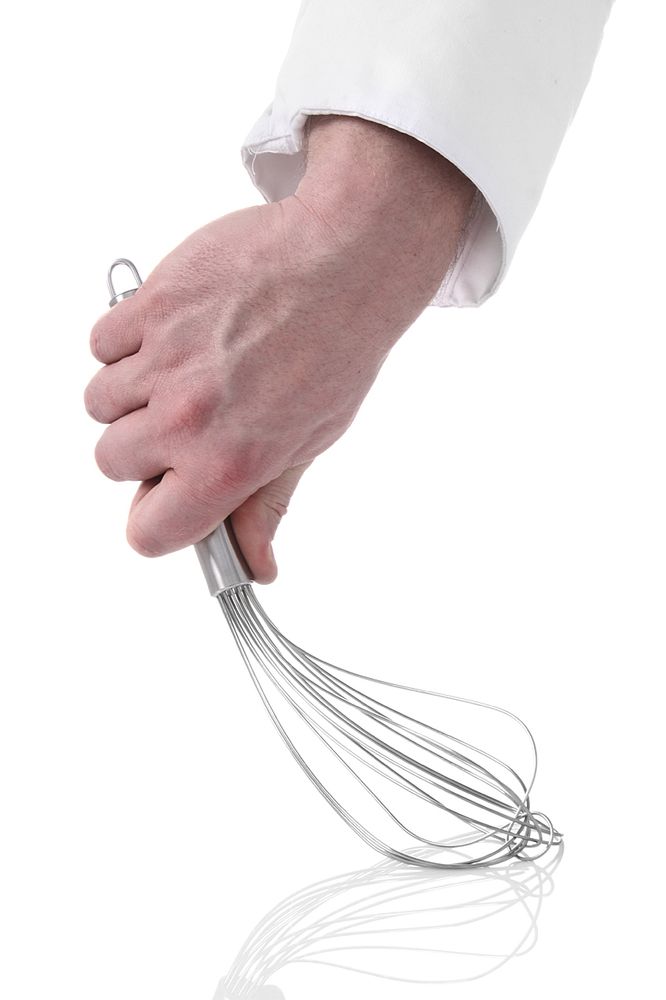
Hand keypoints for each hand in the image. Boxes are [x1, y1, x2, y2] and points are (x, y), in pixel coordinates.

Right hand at [85, 115, 475, 580]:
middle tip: (186, 420)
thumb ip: (264, 506)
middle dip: (142, 448)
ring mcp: (163, 359)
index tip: (169, 498)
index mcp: (228, 464)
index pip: (149, 532)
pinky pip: (101, 343)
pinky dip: (126, 342)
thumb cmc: (337, 352)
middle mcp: (187, 417)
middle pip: (112, 462)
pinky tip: (171, 335)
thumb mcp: (308, 443)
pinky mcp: (150, 305)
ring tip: (181, 370)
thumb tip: (255, 566)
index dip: (157, 519)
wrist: (346, 261)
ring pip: (98, 402)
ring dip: (130, 393)